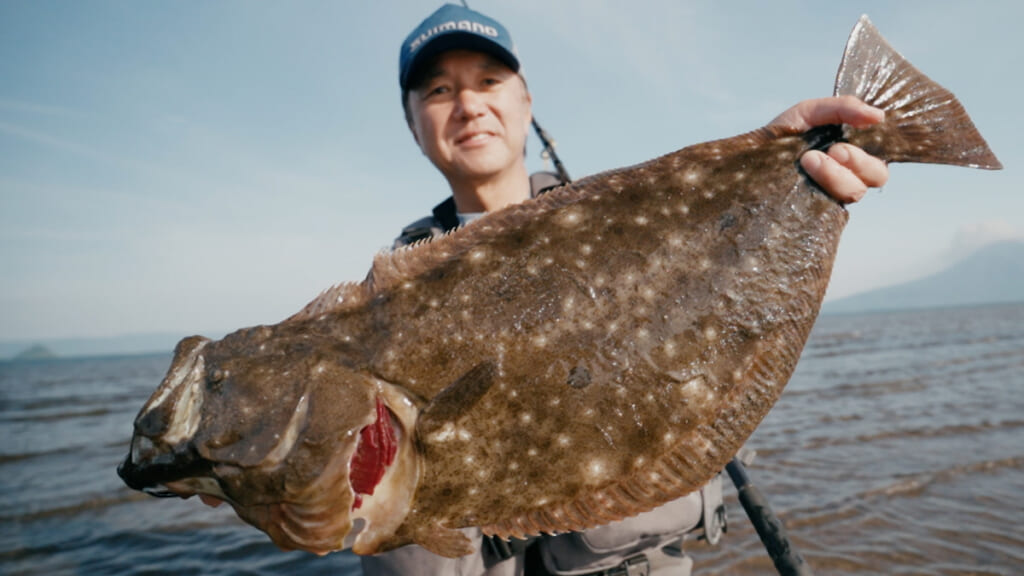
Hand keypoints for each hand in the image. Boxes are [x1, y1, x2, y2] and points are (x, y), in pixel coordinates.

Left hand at [770, 95, 888, 203]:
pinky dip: (823, 188)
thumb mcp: (811, 111)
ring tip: (808, 160)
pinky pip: (832, 207)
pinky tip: (805, 175)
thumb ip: (844, 108)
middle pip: (877, 176)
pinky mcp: (817, 209)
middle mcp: (850, 174)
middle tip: (833, 150)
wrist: (750, 157)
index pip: (883, 156)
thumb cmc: (785, 133)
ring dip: (836, 174)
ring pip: (855, 192)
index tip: (854, 136)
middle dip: (858, 162)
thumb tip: (878, 116)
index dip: (876, 150)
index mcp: (855, 151)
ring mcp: (834, 193)